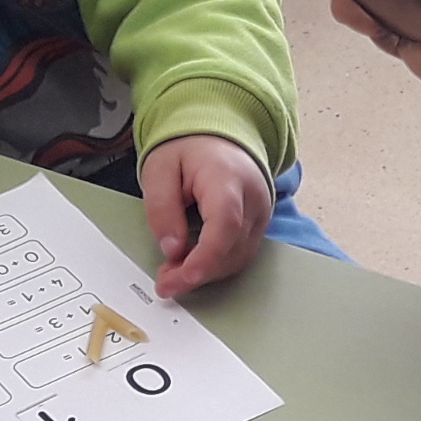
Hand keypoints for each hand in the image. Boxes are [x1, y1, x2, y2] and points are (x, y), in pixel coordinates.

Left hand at [143, 133, 271, 299]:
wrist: (218, 138)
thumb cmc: (188, 150)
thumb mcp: (159, 169)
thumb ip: (162, 208)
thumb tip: (172, 250)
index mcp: (227, 177)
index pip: (225, 224)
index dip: (205, 257)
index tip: (181, 277)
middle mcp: (253, 198)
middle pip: (232, 248)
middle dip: (197, 272)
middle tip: (164, 282)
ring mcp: (261, 214)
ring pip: (238, 258)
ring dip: (206, 273)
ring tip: (173, 273)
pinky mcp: (259, 226)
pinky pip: (240, 255)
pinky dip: (215, 266)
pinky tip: (192, 265)